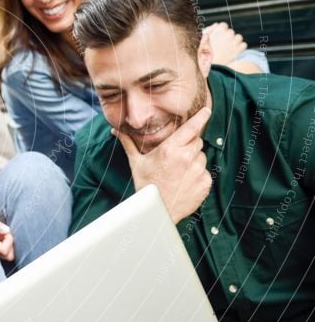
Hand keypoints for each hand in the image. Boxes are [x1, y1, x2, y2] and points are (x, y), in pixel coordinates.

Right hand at [115, 107, 212, 222]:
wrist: (156, 210)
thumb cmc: (145, 185)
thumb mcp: (136, 162)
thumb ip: (128, 143)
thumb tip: (115, 130)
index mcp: (170, 149)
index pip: (192, 127)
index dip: (200, 117)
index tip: (206, 111)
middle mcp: (186, 157)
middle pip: (197, 141)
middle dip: (189, 145)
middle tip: (176, 158)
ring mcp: (198, 171)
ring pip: (202, 157)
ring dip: (194, 161)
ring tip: (179, 173)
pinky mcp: (205, 182)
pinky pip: (205, 172)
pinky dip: (198, 176)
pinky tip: (184, 183)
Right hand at [204, 22, 246, 65]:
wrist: (211, 67)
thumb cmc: (203, 54)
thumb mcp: (202, 40)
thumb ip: (209, 30)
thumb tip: (216, 24)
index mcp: (218, 29)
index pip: (223, 25)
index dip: (220, 31)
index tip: (218, 37)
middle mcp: (228, 33)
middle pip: (230, 32)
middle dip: (227, 37)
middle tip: (221, 46)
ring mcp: (235, 40)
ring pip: (238, 37)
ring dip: (235, 42)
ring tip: (227, 50)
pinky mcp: (240, 48)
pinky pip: (243, 45)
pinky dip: (239, 48)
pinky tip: (232, 53)